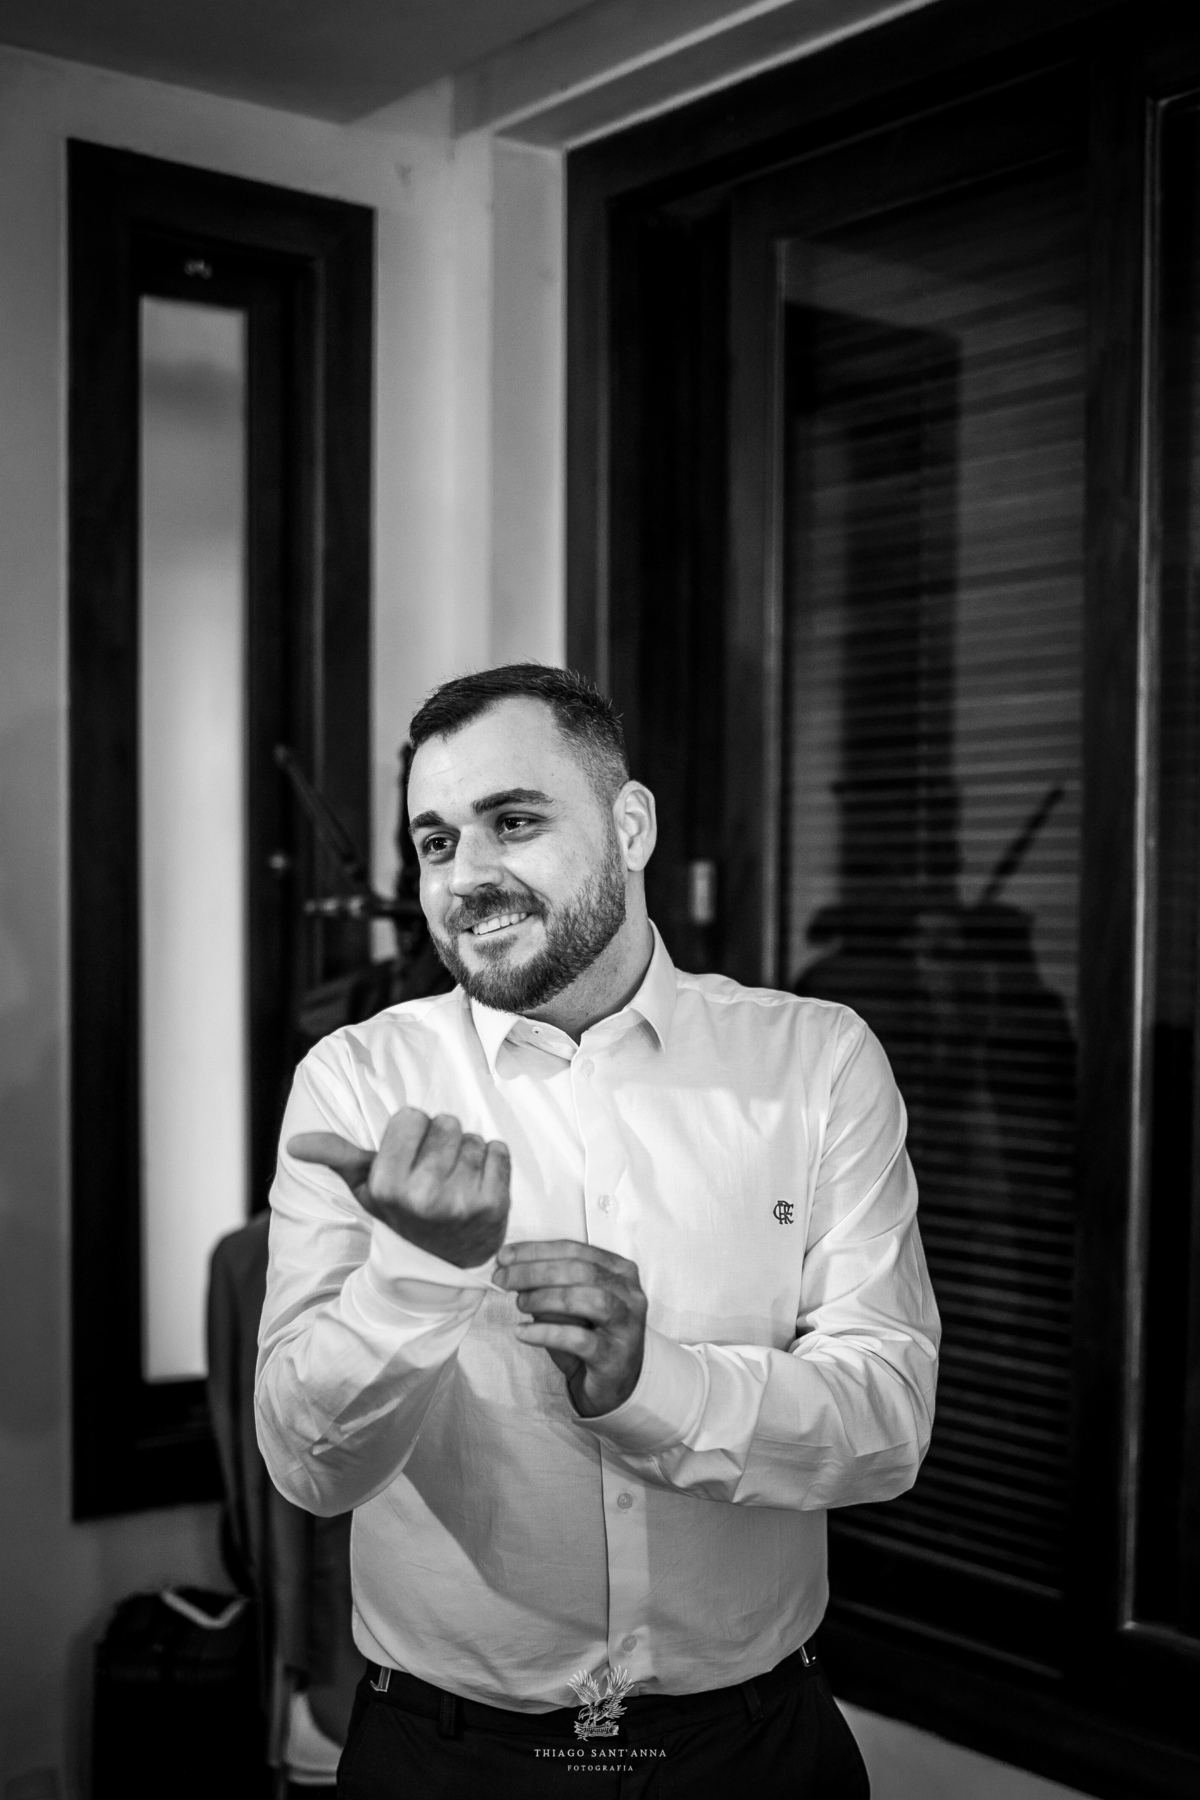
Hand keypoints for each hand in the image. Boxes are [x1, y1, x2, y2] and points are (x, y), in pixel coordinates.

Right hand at [288, 1107, 509, 1268]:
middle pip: (446, 1122)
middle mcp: (422, 1193)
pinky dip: (494, 1163)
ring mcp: (460, 1200)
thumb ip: (335, 1157)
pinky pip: (500, 1151)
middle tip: (435, 1175)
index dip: (412, 1134)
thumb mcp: (366, 1188)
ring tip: (455, 1184)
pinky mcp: (493, 1204)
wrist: (440, 1263)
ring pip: (473, 1138)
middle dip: (442, 1143)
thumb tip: (293, 1143)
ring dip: (468, 1155)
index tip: (409, 1161)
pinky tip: (479, 1186)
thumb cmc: (401, 1214)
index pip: (410, 1116)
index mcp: (387, 1184)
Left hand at [493, 1241, 646, 1416]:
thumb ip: (550, 1283)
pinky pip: (578, 1339)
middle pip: (580, 1271)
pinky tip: (522, 1332)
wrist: (615, 1385)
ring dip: (545, 1298)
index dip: (537, 1251)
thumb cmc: (589, 1336)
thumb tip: (511, 1267)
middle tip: (503, 1278)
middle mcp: (629, 1294)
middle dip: (535, 1271)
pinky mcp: (615, 1356)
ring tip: (519, 1303)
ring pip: (586, 1299)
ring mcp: (626, 1325)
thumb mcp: (569, 1304)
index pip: (575, 1250)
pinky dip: (546, 1333)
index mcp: (619, 1271)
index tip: (505, 1256)